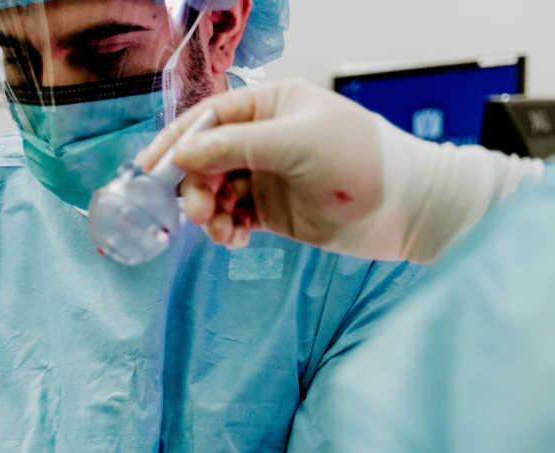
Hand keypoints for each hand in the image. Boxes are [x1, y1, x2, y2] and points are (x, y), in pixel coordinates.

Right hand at [135, 80, 397, 256]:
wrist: (405, 209)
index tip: (152, 170)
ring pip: (215, 192)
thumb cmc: (361, 162)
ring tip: (222, 232)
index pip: (210, 118)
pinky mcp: (271, 211)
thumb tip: (182, 153)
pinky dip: (226, 230)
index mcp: (271, 107)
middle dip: (196, 187)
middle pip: (206, 160)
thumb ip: (234, 146)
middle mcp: (264, 139)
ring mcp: (267, 175)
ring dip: (209, 214)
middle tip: (199, 213)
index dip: (178, 143)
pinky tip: (236, 240)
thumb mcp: (295, 144)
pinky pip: (232, 217)